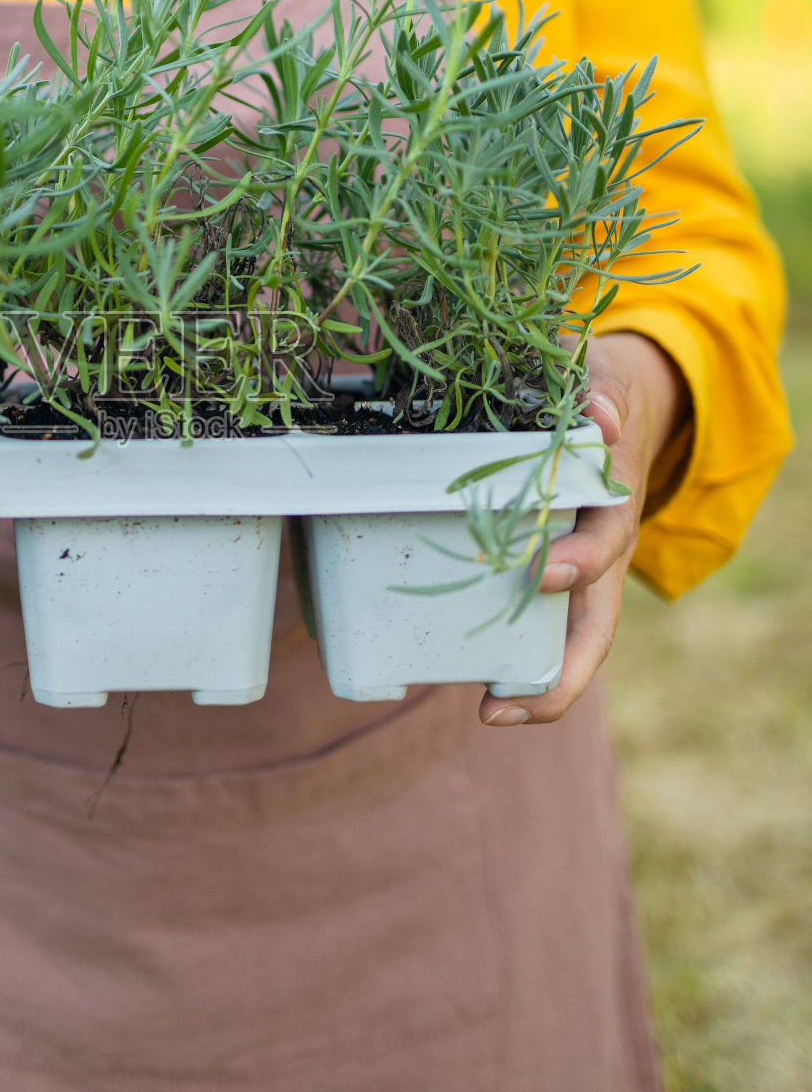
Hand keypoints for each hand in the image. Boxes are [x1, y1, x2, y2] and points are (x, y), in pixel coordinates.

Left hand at [479, 331, 689, 728]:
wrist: (613, 410)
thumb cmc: (593, 396)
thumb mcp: (599, 377)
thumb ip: (596, 386)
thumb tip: (600, 417)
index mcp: (611, 504)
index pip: (604, 542)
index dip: (577, 562)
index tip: (541, 574)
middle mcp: (599, 552)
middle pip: (594, 622)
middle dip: (561, 663)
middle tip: (505, 692)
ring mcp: (576, 572)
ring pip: (571, 641)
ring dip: (541, 683)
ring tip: (494, 714)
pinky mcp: (545, 580)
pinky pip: (539, 632)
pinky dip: (519, 668)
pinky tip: (477, 693)